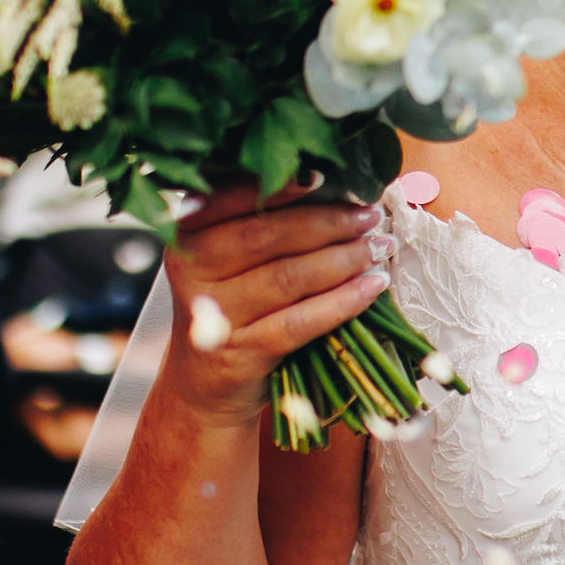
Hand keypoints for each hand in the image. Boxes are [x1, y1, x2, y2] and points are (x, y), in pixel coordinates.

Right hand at [161, 181, 389, 424]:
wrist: (204, 387)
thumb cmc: (229, 310)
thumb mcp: (225, 263)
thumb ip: (257, 224)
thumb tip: (327, 187)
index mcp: (185, 236)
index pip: (229, 200)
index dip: (277, 188)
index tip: (323, 176)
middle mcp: (192, 272)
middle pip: (265, 236)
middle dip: (327, 223)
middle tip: (369, 216)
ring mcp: (214, 316)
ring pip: (287, 278)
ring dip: (343, 259)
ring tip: (378, 248)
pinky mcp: (241, 354)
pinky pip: (300, 322)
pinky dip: (343, 301)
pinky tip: (372, 287)